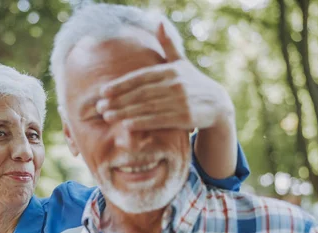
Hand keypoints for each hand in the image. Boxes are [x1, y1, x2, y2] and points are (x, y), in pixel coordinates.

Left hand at [96, 22, 233, 132]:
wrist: (219, 104)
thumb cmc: (193, 83)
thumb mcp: (182, 63)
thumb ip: (167, 45)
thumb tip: (158, 21)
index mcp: (170, 70)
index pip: (140, 77)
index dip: (120, 84)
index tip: (103, 91)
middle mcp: (175, 83)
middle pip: (140, 93)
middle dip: (118, 100)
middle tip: (99, 107)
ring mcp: (180, 100)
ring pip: (147, 107)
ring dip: (125, 112)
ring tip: (107, 117)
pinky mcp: (185, 116)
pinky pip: (159, 120)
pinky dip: (142, 122)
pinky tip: (126, 125)